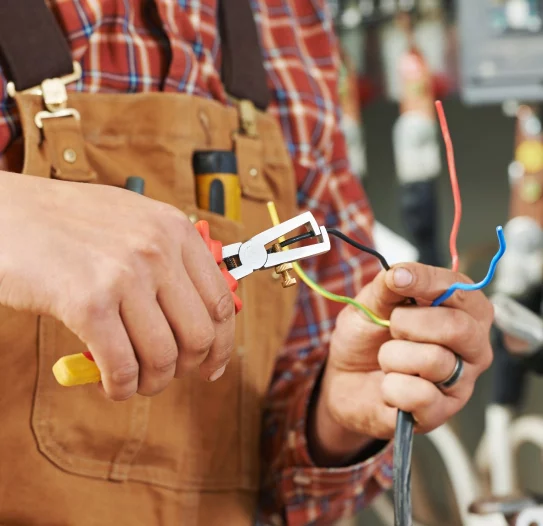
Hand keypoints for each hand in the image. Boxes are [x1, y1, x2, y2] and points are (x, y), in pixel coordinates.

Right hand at [0, 171, 234, 399]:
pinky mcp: (88, 303)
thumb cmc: (68, 223)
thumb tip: (198, 315)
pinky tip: (111, 385)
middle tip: (165, 374)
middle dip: (186, 368)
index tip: (212, 364)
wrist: (6, 214)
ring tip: (134, 381)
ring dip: (151, 382)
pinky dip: (121, 387)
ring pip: (163, 357)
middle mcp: (158, 250)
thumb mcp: (134, 223)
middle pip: (199, 335)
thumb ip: (170, 260)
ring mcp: (125, 275)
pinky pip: (122, 366)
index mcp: (175, 230)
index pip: (220, 302)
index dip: (221, 344)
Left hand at [309, 263, 493, 464]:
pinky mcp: (441, 413)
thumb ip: (387, 286)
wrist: (344, 379)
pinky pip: (421, 396)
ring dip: (393, 356)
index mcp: (461, 311)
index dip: (428, 281)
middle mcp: (472, 347)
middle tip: (392, 326)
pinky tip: (388, 386)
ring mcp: (460, 382)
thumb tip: (401, 274)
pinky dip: (392, 387)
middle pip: (458, 328)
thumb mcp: (370, 303)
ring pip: (435, 361)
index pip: (461, 290)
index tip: (397, 279)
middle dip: (410, 323)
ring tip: (387, 359)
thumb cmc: (367, 336)